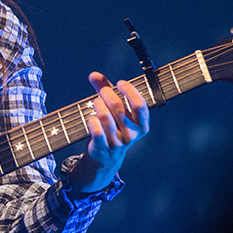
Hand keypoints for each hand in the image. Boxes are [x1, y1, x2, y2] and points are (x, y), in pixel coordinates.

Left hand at [67, 72, 149, 196]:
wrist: (105, 157)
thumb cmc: (112, 127)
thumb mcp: (115, 110)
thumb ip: (106, 90)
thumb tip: (93, 74)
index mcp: (141, 125)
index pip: (140, 105)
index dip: (130, 91)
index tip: (120, 83)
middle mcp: (131, 134)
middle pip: (117, 107)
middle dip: (107, 93)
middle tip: (102, 90)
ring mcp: (117, 142)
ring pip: (104, 116)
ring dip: (97, 104)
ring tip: (96, 102)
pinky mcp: (102, 148)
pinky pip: (95, 130)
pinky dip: (91, 120)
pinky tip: (91, 118)